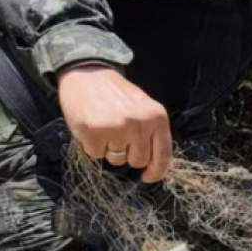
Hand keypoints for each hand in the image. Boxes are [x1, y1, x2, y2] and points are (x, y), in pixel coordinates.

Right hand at [57, 65, 171, 182]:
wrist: (88, 74)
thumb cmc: (117, 94)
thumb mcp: (144, 108)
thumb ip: (153, 133)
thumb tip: (158, 166)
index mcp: (157, 117)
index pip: (163, 155)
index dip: (157, 171)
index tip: (148, 177)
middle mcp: (140, 124)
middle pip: (138, 161)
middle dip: (128, 154)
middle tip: (119, 135)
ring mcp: (117, 128)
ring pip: (116, 159)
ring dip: (109, 149)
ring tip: (105, 127)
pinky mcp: (94, 132)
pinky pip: (96, 154)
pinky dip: (92, 145)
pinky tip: (92, 127)